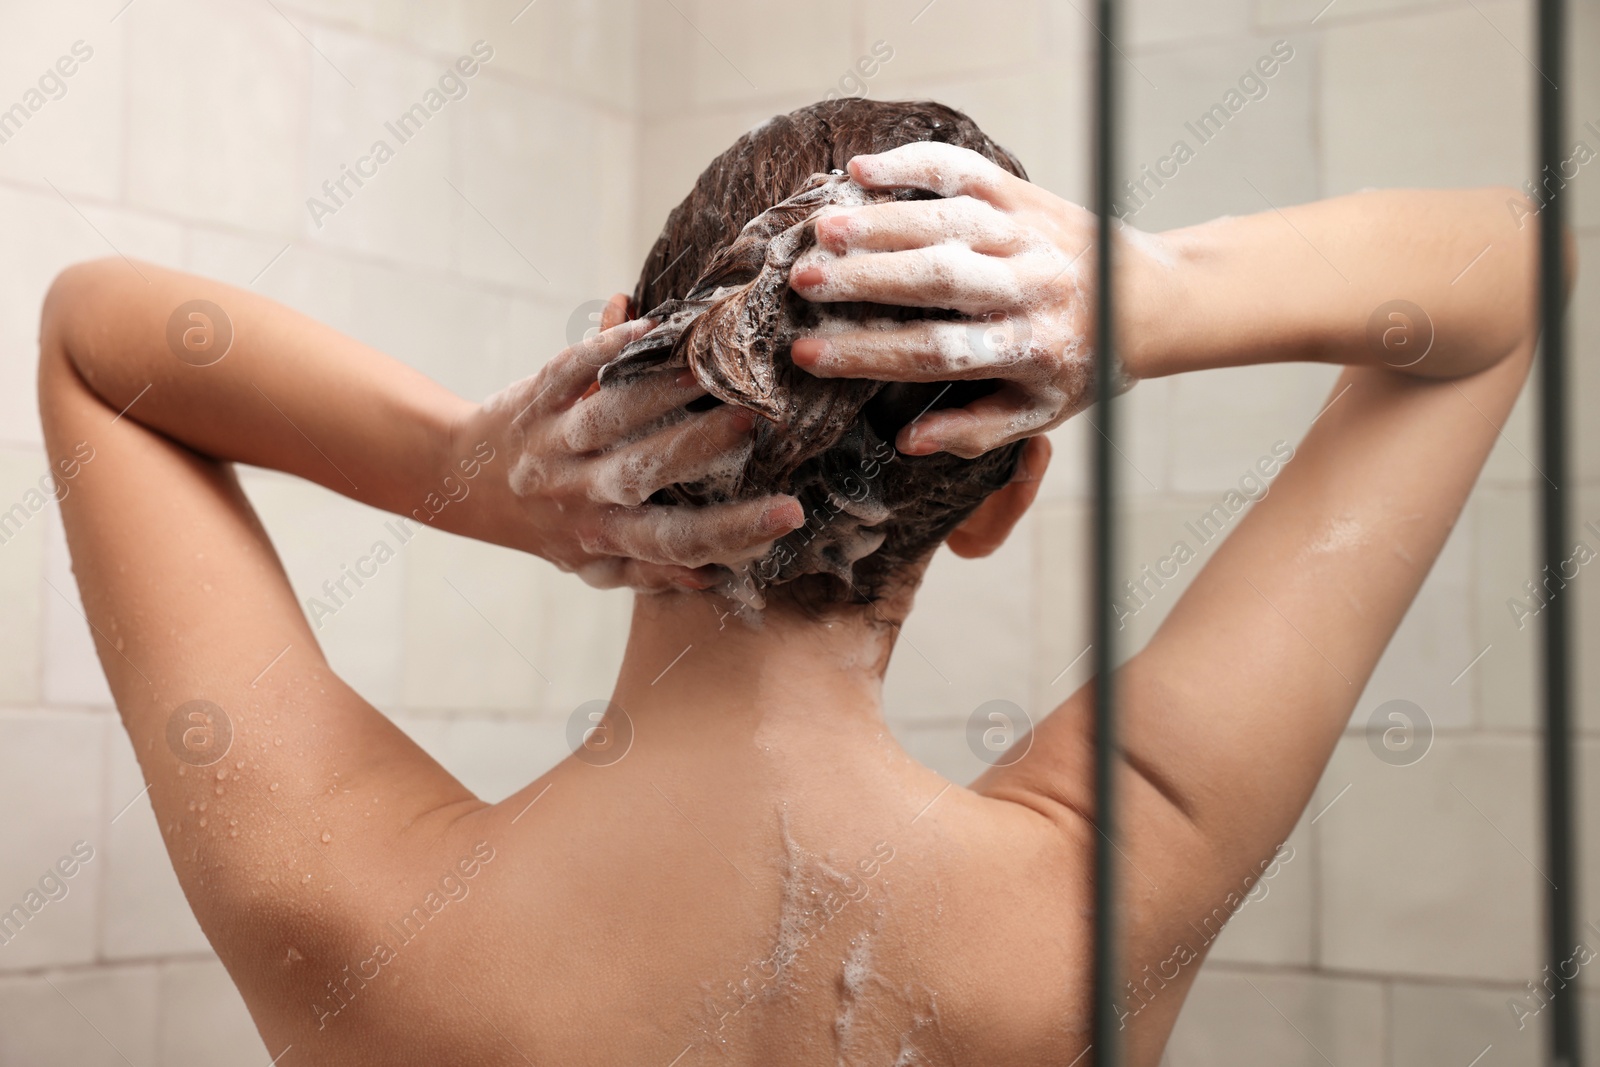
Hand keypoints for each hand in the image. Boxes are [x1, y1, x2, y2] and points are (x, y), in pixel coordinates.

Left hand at [462, 295, 804, 590]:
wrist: (459, 484)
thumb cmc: (547, 526)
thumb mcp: (591, 561)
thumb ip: (648, 570)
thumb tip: (713, 574)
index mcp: (600, 539)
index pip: (675, 541)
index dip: (733, 533)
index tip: (790, 514)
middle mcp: (575, 495)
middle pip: (641, 475)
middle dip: (697, 449)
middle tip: (752, 422)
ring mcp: (550, 445)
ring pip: (606, 419)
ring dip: (656, 393)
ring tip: (706, 370)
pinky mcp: (531, 400)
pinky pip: (566, 371)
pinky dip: (600, 347)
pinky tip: (638, 321)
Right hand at [787, 141, 1143, 458]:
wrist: (1148, 299)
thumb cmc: (1081, 365)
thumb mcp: (1038, 412)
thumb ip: (975, 430)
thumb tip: (908, 442)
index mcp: (1026, 349)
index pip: (934, 353)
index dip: (867, 354)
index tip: (808, 354)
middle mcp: (1027, 287)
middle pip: (935, 280)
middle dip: (864, 279)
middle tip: (802, 281)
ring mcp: (1025, 234)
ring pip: (945, 221)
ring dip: (878, 222)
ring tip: (820, 230)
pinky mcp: (1023, 194)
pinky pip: (962, 172)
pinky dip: (911, 164)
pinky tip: (860, 169)